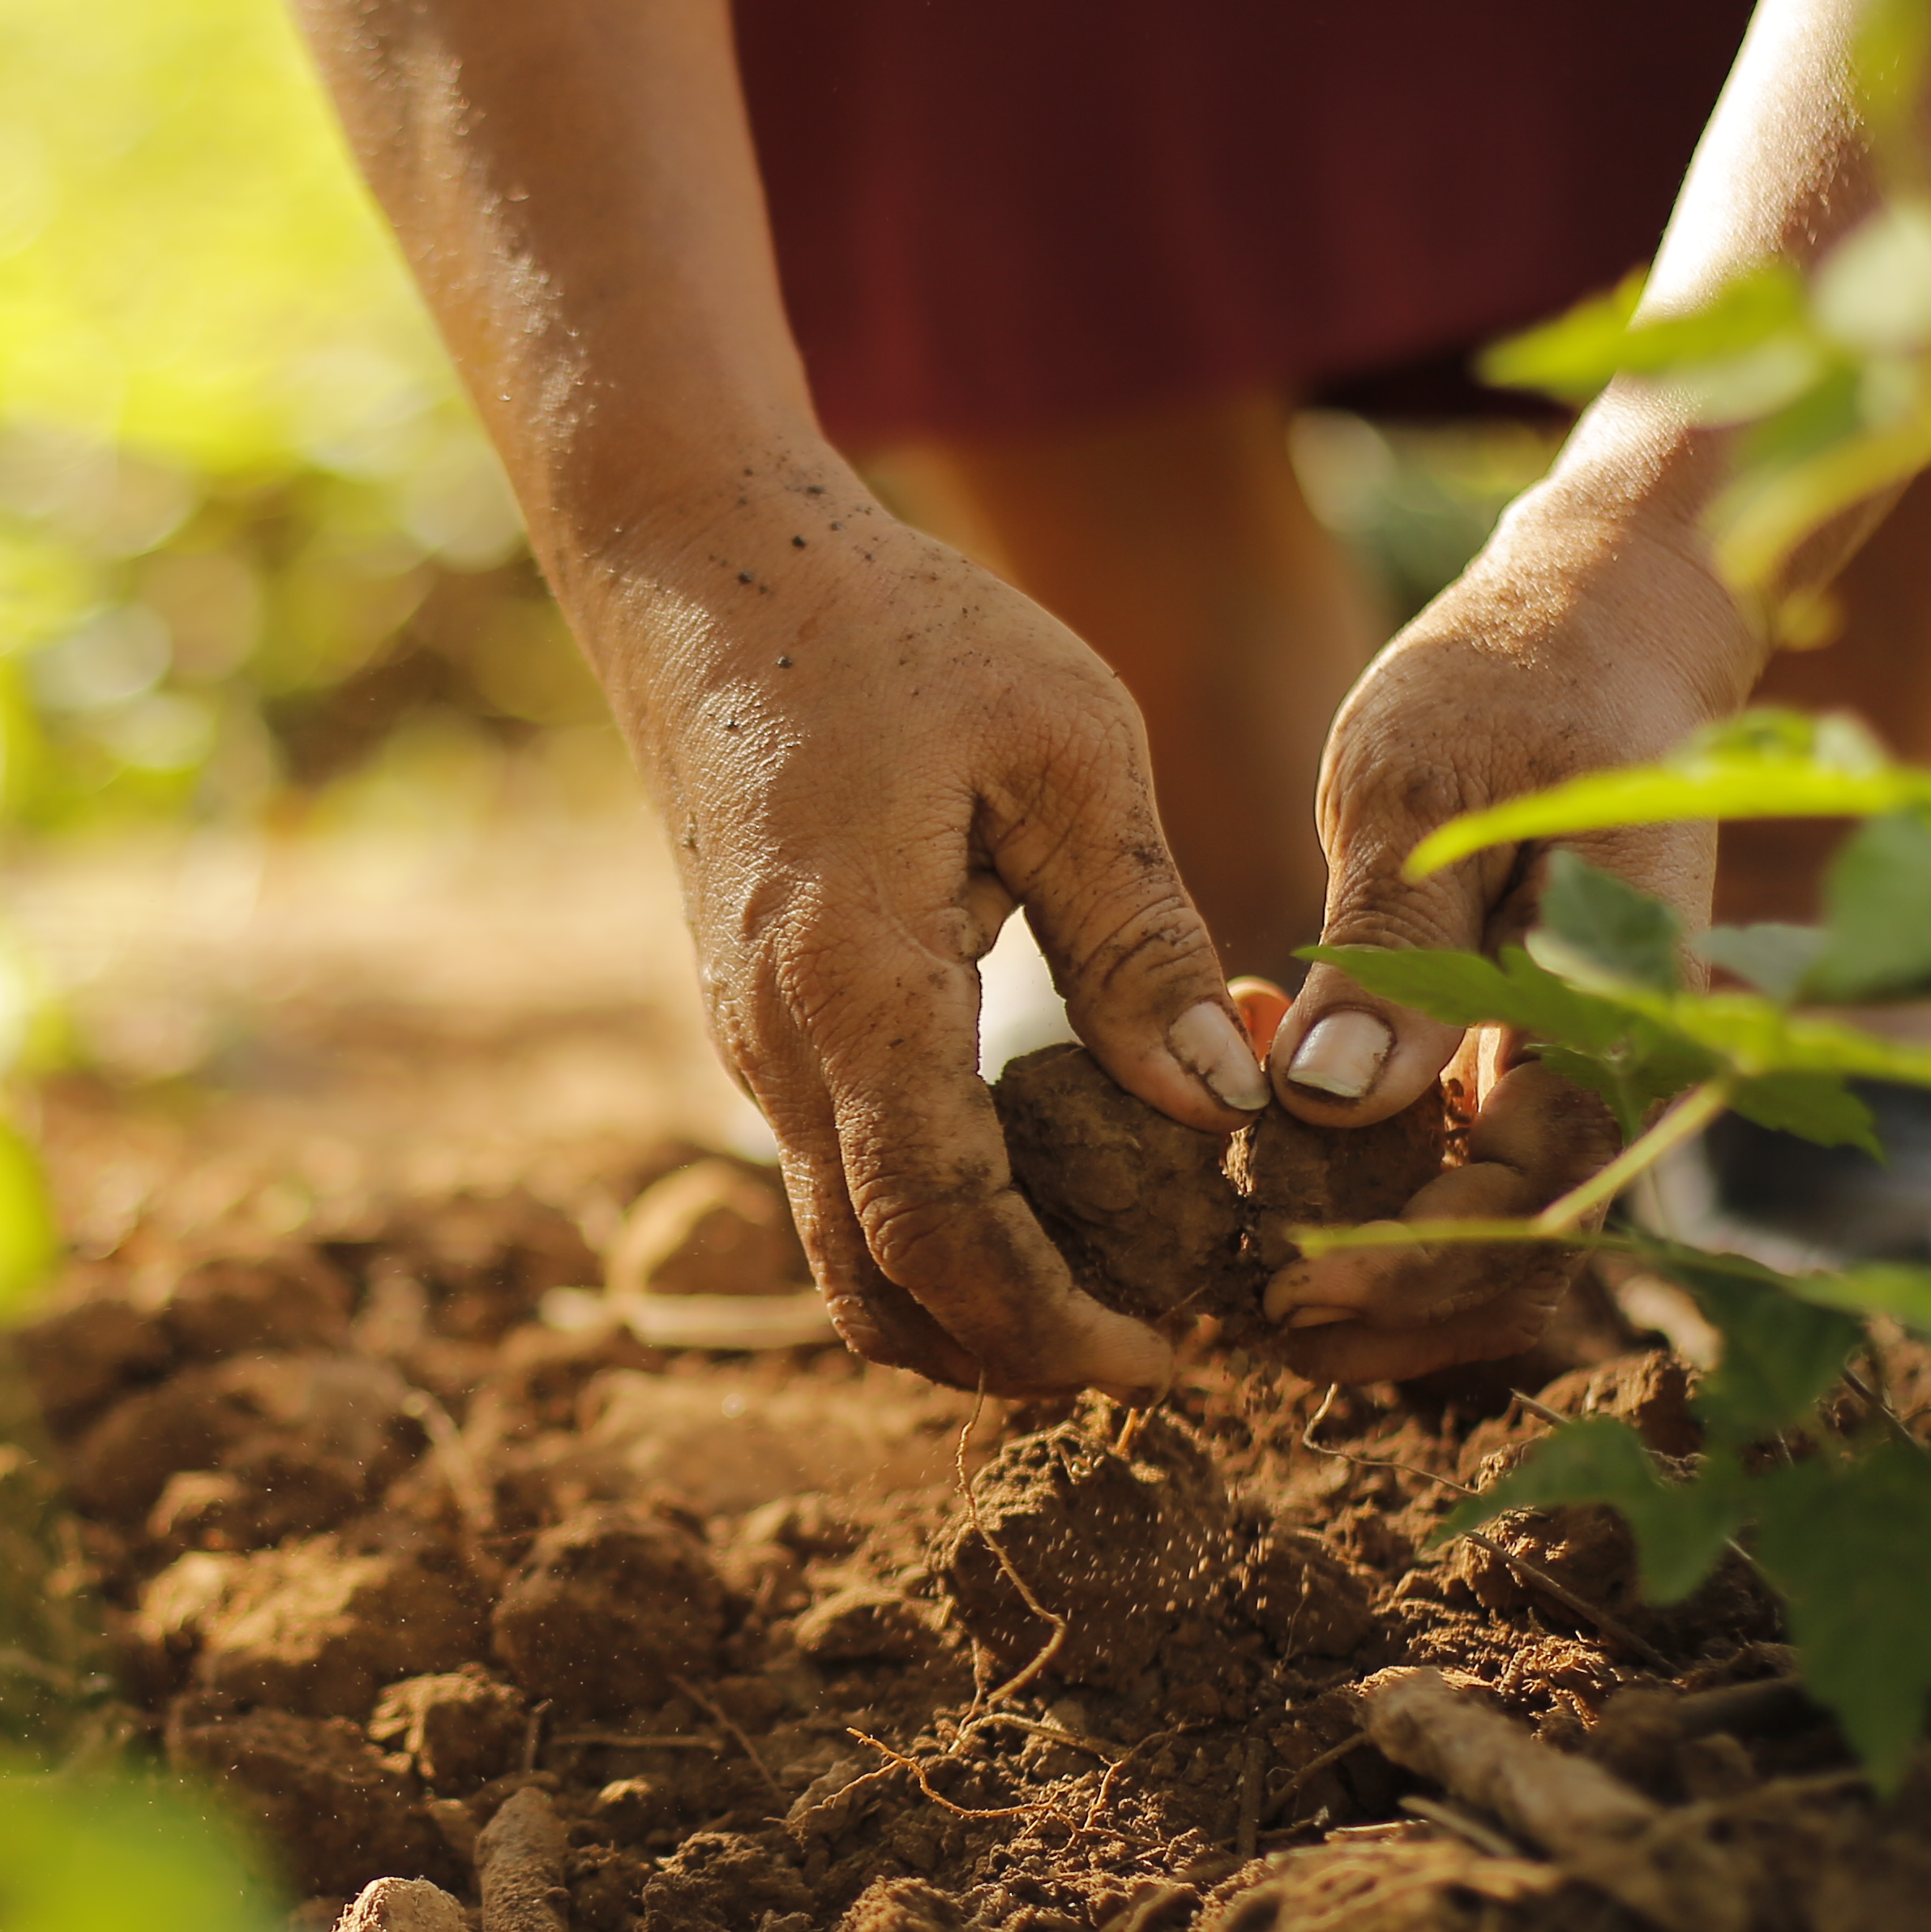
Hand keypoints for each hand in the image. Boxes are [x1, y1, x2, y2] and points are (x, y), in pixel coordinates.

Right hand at [578, 476, 1270, 1393]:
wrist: (710, 568)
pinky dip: (938, 1237)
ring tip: (1119, 1303)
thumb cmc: (902, 630)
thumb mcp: (1066, 750)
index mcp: (856, 989)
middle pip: (880, 1289)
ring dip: (973, 1309)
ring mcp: (755, 1046)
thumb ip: (1138, 935)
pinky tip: (1051, 1205)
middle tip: (1161, 1360)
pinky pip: (842, 1182)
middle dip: (1015, 1358)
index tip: (1170, 1363)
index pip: (943, 1234)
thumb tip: (1220, 1105)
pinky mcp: (761, 1027)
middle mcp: (780, 1049)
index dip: (1053, 1329)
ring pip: (849, 1252)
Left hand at [1260, 463, 1761, 1384]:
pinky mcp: (1537, 1056)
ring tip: (1251, 1273)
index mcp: (1625, 998)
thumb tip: (1334, 1104)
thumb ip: (1393, 951)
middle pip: (1533, 1250)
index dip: (1419, 1268)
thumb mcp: (1425, 791)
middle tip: (1252, 1321)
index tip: (1290, 1289)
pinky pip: (1477, 1164)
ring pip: (1507, 1228)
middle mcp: (1629, 1056)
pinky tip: (1275, 1157)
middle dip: (1398, 1308)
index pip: (1542, 1196)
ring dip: (1387, 1265)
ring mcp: (1588, 1063)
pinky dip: (1381, 1188)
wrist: (1595, 628)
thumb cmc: (1513, 683)